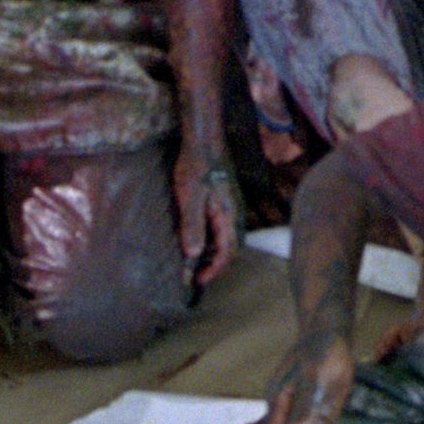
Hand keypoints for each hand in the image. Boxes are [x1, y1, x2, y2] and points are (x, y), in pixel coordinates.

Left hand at [175, 146, 240, 284]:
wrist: (204, 142)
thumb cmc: (196, 168)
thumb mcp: (190, 198)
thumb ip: (193, 226)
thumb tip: (193, 254)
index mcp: (228, 216)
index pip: (227, 252)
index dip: (214, 270)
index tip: (198, 280)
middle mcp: (234, 214)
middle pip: (230, 248)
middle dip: (215, 265)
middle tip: (197, 276)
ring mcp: (230, 207)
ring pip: (226, 238)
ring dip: (214, 253)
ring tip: (196, 261)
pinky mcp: (224, 201)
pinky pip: (222, 227)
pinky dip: (212, 240)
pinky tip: (198, 238)